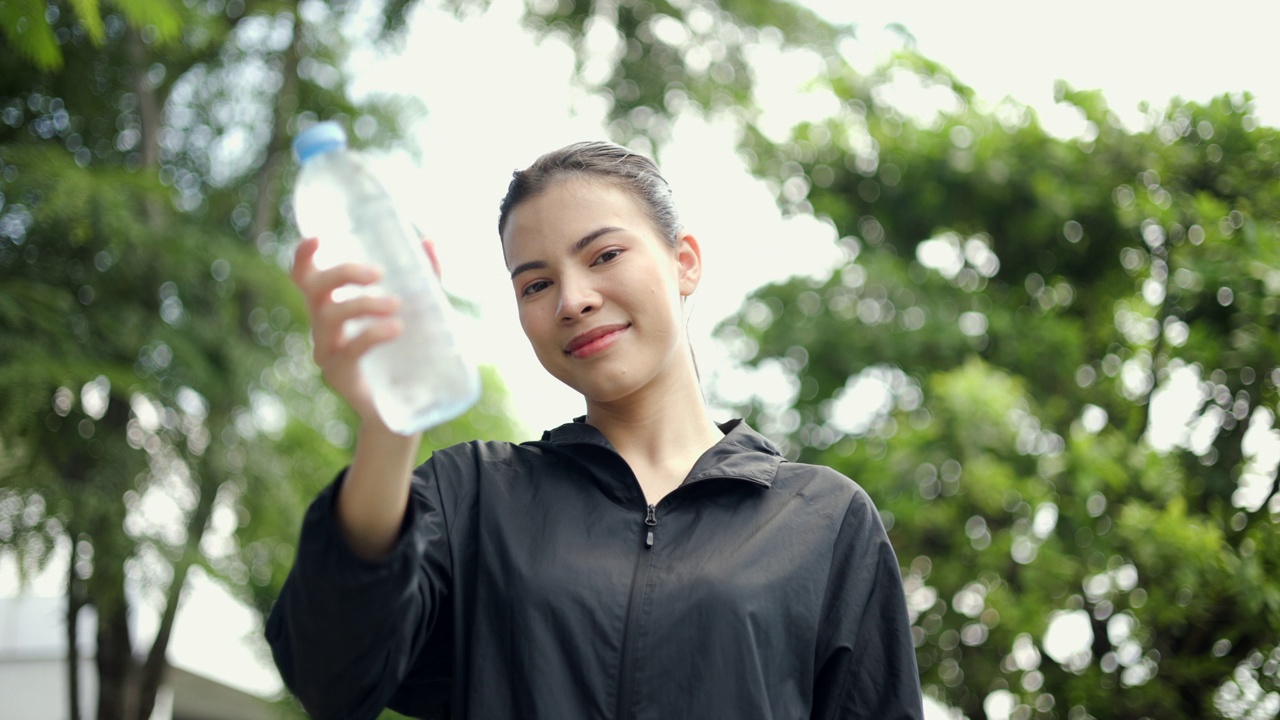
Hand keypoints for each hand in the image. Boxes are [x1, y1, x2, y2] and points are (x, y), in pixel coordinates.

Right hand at [290, 236, 441, 428]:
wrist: (405, 406)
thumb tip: (429, 242)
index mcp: (332, 306)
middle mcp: (322, 326)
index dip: (304, 256)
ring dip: (362, 303)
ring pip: (329, 316)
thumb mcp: (417, 310)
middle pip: (313, 289)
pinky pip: (349, 349)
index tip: (318, 237)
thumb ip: (423, 277)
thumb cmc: (405, 351)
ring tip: (396, 305)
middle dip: (342, 273)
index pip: (305, 276)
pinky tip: (396, 329)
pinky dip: (372, 333)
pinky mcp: (340, 375)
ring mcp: (328, 351)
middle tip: (378, 273)